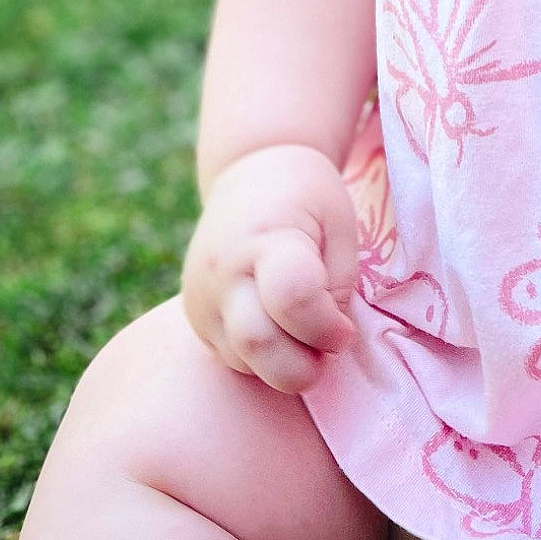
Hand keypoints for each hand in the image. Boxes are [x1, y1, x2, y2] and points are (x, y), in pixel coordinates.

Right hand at [182, 143, 359, 392]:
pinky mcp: (194, 316)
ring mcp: (202, 296)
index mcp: (266, 238)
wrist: (251, 171)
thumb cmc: (307, 196)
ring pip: (242, 360)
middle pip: (257, 345)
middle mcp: (224, 271)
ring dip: (282, 364)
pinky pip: (230, 357)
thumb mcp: (340, 223)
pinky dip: (261, 359)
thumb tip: (329, 341)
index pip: (292, 299)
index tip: (346, 331)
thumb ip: (338, 284)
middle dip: (302, 369)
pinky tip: (279, 329)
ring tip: (304, 331)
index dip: (327, 328)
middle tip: (328, 351)